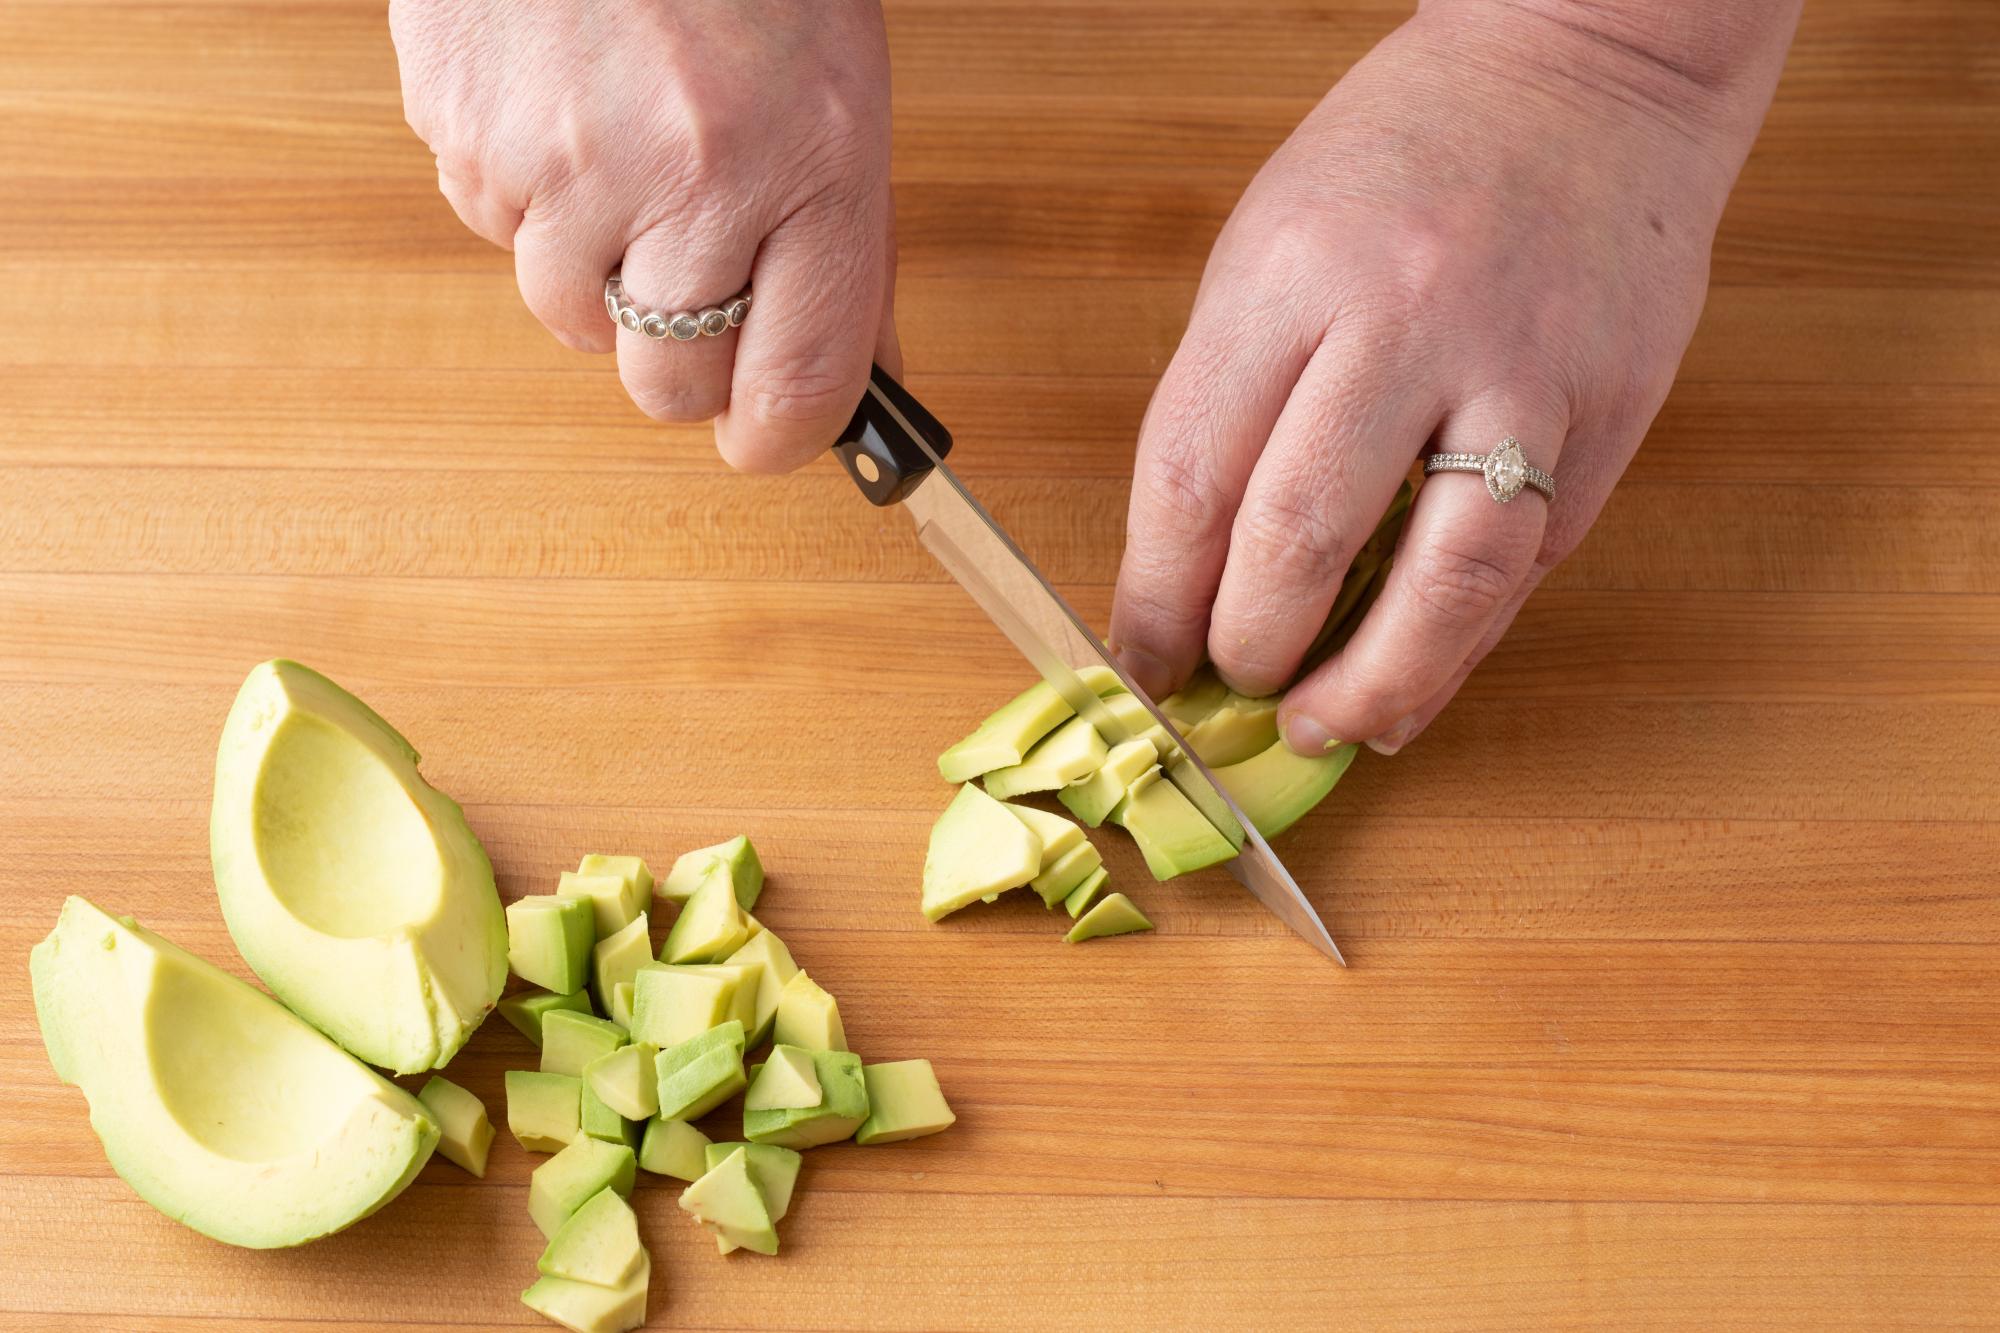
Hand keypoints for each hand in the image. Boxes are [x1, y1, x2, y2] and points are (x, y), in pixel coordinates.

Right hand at [390, 0, 897, 470]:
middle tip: (693, 285)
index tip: (770, 439)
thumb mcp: (839, 91)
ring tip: (627, 160)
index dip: (780, 436)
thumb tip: (855, 379)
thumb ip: (848, 246)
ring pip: (572, 320)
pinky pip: (496, 233)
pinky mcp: (469, 135)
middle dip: (683, 361)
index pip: (797, 386)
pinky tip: (565, 111)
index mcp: (813, 165)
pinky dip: (532, 200)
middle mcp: (693, 177)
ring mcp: (568, 162)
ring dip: (599, 274)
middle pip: (669, 388)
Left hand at [1109, 1, 1794, 754]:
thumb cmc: (1404, 159)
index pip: (1192, 478)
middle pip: (1301, 538)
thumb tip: (1192, 568)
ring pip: (1444, 580)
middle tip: (1234, 681)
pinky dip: (1462, 643)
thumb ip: (1232, 400)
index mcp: (1289, 274)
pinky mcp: (1610, 411)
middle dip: (1249, 648)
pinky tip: (1417, 675)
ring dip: (1374, 682)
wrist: (1586, 66)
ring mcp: (1520, 371)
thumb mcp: (1269, 245)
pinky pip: (1528, 564)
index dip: (1154, 599)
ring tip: (1329, 724)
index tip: (1141, 659)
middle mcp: (1404, 321)